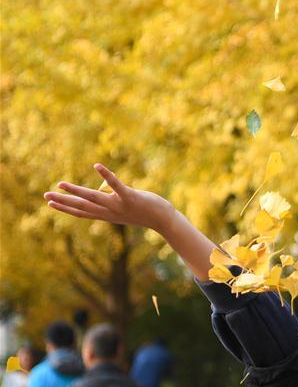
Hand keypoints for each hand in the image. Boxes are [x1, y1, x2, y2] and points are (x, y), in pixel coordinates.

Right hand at [44, 163, 174, 232]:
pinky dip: (106, 175)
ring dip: (76, 190)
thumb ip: (111, 199)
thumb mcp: (125, 207)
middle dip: (63, 201)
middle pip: (83, 206)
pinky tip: (97, 166)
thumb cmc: (146, 212)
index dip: (66, 208)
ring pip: (94, 197)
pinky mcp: (130, 197)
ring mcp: (119, 205)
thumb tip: (101, 185)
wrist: (164, 221)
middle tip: (46, 196)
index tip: (50, 203)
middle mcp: (110, 212)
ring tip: (61, 183)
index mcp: (108, 215)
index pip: (83, 212)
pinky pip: (116, 185)